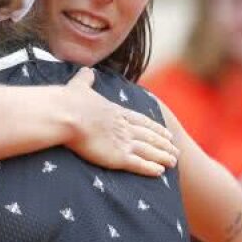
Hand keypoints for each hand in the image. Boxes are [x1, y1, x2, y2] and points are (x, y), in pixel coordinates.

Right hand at [64, 68, 179, 175]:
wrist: (66, 114)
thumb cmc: (70, 101)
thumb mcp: (80, 86)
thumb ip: (85, 80)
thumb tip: (86, 70)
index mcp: (116, 112)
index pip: (141, 121)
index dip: (155, 127)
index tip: (166, 132)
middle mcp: (124, 127)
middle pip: (149, 136)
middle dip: (163, 143)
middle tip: (175, 149)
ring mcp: (122, 141)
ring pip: (148, 150)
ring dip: (162, 156)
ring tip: (174, 162)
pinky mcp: (117, 156)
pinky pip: (138, 164)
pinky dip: (150, 168)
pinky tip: (160, 172)